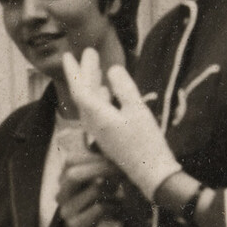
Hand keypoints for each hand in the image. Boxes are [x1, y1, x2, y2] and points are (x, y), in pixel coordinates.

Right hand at [58, 150, 122, 226]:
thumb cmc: (108, 200)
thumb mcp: (104, 178)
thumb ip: (101, 162)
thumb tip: (106, 142)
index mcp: (64, 179)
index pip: (70, 160)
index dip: (93, 156)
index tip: (113, 158)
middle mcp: (61, 195)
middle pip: (74, 174)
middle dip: (102, 169)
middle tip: (121, 171)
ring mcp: (66, 211)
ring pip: (93, 190)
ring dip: (112, 190)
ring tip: (120, 194)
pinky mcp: (76, 226)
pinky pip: (99, 208)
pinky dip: (113, 206)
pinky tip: (117, 209)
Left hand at [62, 48, 181, 202]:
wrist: (152, 173)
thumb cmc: (147, 142)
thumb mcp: (137, 109)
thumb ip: (123, 87)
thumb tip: (113, 69)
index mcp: (97, 116)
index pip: (80, 89)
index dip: (77, 70)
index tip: (75, 53)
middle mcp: (93, 124)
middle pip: (83, 94)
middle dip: (82, 72)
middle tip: (80, 53)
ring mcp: (100, 132)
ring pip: (90, 103)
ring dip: (91, 84)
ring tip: (93, 67)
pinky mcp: (108, 138)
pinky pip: (97, 112)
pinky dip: (100, 97)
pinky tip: (106, 92)